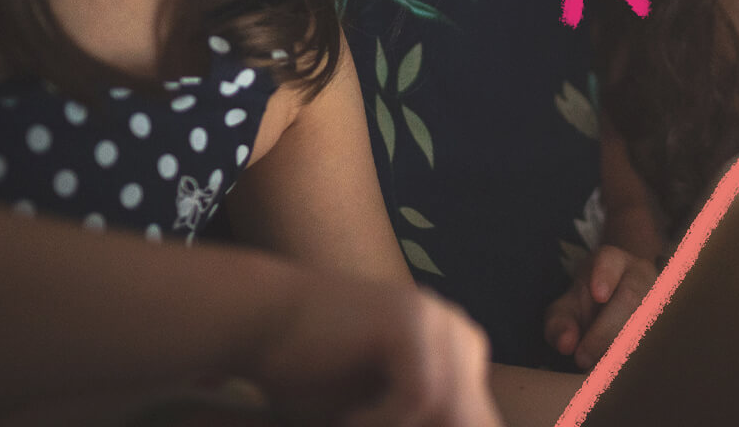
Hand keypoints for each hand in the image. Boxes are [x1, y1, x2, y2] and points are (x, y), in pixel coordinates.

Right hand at [245, 271, 499, 425]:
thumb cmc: (314, 376)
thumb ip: (425, 424)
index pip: (477, 421)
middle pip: (470, 419)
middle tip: (360, 425)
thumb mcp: (382, 415)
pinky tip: (346, 418)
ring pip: (448, 412)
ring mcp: (441, 322)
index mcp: (464, 355)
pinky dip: (380, 419)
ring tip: (349, 422)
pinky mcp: (411, 321)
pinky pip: (421, 395)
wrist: (262, 321)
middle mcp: (462, 334)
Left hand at [541, 245, 659, 370]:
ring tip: (600, 372)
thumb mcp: (567, 309)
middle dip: (606, 331)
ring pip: (649, 321)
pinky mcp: (670, 322)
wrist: (619, 300)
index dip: (605, 276)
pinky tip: (621, 374)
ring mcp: (662, 296)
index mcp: (615, 262)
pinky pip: (657, 341)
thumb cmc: (588, 306)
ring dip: (624, 349)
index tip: (599, 295)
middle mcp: (643, 275)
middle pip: (631, 298)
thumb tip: (567, 345)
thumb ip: (560, 324)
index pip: (610, 262)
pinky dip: (637, 360)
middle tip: (582, 359)